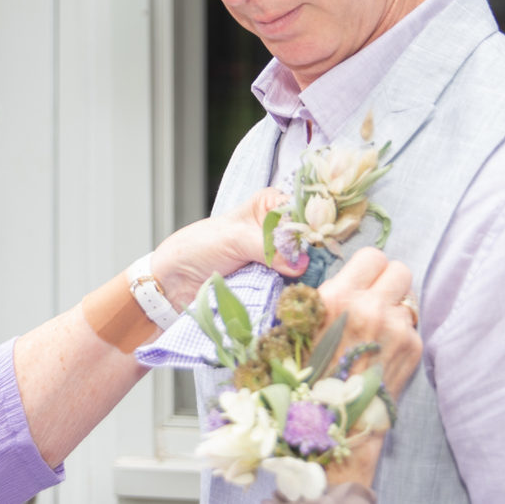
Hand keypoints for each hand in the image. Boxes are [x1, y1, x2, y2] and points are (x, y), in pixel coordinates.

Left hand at [151, 189, 310, 310]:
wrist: (175, 279)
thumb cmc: (200, 247)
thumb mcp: (235, 239)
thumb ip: (268, 248)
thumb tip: (301, 263)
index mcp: (270, 206)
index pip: (306, 211)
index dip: (319, 226)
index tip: (329, 242)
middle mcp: (278, 229)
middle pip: (310, 241)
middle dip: (316, 255)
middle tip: (325, 268)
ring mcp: (277, 258)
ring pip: (305, 266)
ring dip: (307, 278)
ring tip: (314, 287)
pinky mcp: (272, 282)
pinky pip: (291, 286)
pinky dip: (294, 292)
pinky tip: (303, 298)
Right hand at [314, 248, 422, 487]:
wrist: (331, 420)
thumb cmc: (306, 372)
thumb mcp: (300, 325)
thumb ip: (325, 297)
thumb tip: (345, 279)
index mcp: (337, 296)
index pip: (372, 255)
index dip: (367, 267)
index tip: (361, 280)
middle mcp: (370, 307)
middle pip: (399, 269)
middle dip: (388, 281)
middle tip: (375, 297)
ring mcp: (396, 329)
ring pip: (408, 298)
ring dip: (395, 308)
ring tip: (377, 329)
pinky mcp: (412, 349)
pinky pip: (412, 326)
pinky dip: (401, 334)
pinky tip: (382, 351)